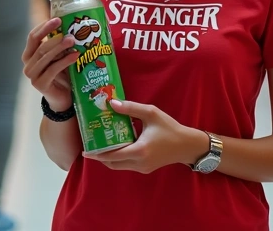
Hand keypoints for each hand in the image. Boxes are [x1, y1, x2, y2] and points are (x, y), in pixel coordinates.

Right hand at [22, 17, 76, 110]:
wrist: (63, 98)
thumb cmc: (61, 74)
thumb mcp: (59, 56)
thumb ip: (59, 44)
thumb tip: (72, 24)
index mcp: (29, 54)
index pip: (32, 37)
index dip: (44, 27)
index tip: (57, 19)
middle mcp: (27, 64)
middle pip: (40, 46)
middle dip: (55, 37)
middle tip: (69, 31)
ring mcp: (32, 75)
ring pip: (46, 57)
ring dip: (60, 47)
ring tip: (73, 40)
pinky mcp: (40, 84)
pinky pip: (53, 69)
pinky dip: (65, 61)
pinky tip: (75, 55)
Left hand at [88, 100, 205, 173]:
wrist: (187, 145)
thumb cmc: (170, 128)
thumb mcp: (151, 113)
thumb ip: (131, 108)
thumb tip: (111, 103)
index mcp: (139, 150)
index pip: (112, 156)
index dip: (97, 154)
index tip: (85, 151)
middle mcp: (139, 162)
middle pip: (112, 164)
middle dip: (100, 156)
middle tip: (92, 146)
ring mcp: (142, 168)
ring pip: (119, 166)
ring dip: (109, 158)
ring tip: (102, 145)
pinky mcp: (146, 169)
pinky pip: (127, 165)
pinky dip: (119, 158)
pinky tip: (117, 146)